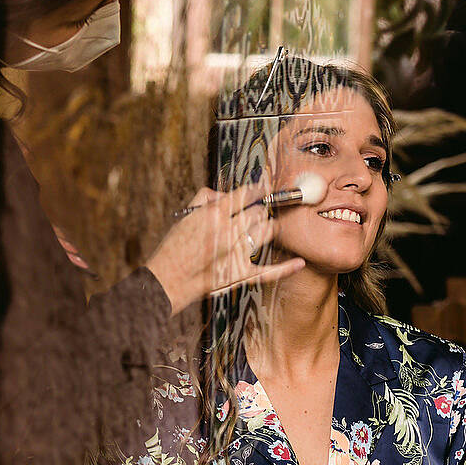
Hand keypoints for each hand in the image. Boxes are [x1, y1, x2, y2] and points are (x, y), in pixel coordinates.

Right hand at [146, 185, 305, 316]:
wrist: (167, 281)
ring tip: (266, 225)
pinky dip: (285, 268)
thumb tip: (222, 193)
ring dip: (268, 226)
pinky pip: (268, 271)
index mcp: (214, 215)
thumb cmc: (172, 249)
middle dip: (260, 208)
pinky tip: (299, 263)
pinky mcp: (240, 275)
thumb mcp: (184, 217)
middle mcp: (229, 232)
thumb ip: (204, 199)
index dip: (258, 186)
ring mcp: (237, 254)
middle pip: (258, 212)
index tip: (264, 183)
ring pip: (266, 231)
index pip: (246, 194)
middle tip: (258, 209)